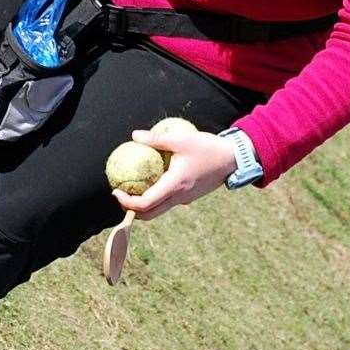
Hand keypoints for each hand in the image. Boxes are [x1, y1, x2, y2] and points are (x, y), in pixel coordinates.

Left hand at [112, 128, 237, 220]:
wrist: (234, 159)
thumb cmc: (208, 148)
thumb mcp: (181, 139)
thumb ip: (156, 139)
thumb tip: (134, 135)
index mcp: (174, 186)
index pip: (145, 204)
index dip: (127, 202)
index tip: (116, 191)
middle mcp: (179, 197)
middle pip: (149, 214)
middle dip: (131, 208)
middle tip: (120, 193)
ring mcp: (185, 199)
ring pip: (159, 210)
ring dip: (143, 205)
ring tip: (132, 188)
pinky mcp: (189, 196)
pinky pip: (168, 202)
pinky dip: (155, 198)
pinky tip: (151, 181)